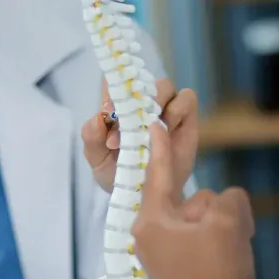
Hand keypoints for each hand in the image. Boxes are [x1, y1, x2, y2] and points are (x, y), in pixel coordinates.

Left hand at [82, 78, 198, 198]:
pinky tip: (167, 130)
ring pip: (165, 86)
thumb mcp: (97, 159)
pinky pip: (186, 99)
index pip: (114, 81)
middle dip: (134, 99)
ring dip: (157, 103)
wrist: (145, 196)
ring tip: (149, 129)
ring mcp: (165, 108)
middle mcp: (141, 104)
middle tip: (127, 125)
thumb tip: (98, 118)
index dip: (113, 85)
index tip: (110, 107)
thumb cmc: (118, 174)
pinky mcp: (186, 118)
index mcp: (117, 108)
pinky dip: (177, 111)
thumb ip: (92, 138)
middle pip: (141, 81)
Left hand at [132, 124, 256, 278]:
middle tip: (234, 232)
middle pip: (189, 203)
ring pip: (200, 226)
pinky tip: (230, 269)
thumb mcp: (228, 223)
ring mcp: (163, 259)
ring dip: (222, 232)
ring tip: (233, 258)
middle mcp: (150, 238)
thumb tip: (222, 207)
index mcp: (151, 221)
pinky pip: (202, 247)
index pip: (159, 173)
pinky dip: (220, 250)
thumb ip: (226, 199)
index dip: (162, 146)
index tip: (153, 123)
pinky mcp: (178, 276)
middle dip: (215, 211)